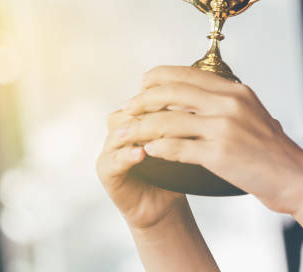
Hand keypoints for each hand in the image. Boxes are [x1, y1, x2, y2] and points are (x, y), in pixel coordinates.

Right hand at [96, 109, 187, 229]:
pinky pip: (114, 158)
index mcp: (136, 116)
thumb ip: (182, 122)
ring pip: (120, 131)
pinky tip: (141, 154)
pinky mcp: (105, 168)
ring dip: (139, 131)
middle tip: (176, 114)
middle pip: (131, 111)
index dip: (164, 97)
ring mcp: (110, 147)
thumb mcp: (181, 142)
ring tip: (158, 134)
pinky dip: (127, 155)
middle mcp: (120, 127)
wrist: (164, 206)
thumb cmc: (174, 171)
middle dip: (153, 113)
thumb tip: (198, 102)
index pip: (146, 98)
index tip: (187, 100)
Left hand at [123, 65, 302, 214]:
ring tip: (126, 132)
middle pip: (170, 92)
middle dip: (142, 99)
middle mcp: (228, 103)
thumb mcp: (250, 112)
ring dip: (141, 126)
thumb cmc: (271, 149)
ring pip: (167, 120)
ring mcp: (224, 128)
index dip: (157, 77)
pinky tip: (147, 151)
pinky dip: (157, 148)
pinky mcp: (220, 154)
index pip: (185, 73)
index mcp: (233, 90)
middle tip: (127, 108)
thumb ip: (223, 101)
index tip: (141, 85)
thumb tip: (193, 93)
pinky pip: (177, 148)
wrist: (297, 178)